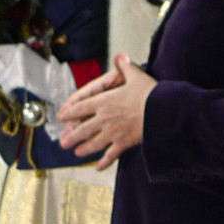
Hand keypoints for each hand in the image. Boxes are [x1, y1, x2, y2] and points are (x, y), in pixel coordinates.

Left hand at [0, 44, 71, 105]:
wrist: (57, 79)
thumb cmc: (41, 71)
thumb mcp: (25, 60)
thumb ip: (11, 61)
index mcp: (16, 48)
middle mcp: (15, 54)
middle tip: (9, 81)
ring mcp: (17, 65)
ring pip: (0, 79)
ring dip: (6, 86)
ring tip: (16, 87)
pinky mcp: (19, 77)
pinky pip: (6, 87)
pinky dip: (9, 93)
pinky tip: (14, 95)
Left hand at [58, 54, 155, 169]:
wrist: (161, 113)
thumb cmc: (148, 94)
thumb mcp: (136, 75)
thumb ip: (125, 66)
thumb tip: (120, 55)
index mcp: (105, 101)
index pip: (82, 107)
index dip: (70, 112)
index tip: (62, 117)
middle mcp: (105, 118)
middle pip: (83, 129)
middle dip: (72, 136)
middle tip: (64, 142)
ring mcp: (113, 133)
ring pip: (94, 143)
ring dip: (84, 148)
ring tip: (77, 152)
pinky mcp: (123, 143)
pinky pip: (111, 154)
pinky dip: (104, 161)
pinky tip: (99, 167)